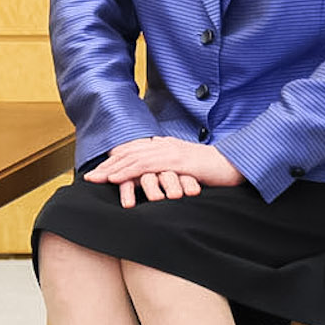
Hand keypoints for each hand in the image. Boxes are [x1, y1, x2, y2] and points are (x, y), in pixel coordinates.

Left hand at [84, 136, 244, 208]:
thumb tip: (156, 178)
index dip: (114, 161)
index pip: (134, 151)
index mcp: (165, 145)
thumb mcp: (186, 167)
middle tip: (89, 177)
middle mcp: (164, 146)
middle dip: (107, 166)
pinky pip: (147, 167)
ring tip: (96, 179)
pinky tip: (115, 179)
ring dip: (112, 170)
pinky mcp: (177, 162)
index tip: (98, 171)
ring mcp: (170, 153)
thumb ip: (170, 168)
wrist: (235, 165)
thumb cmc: (212, 169)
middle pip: (129, 154)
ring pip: (133, 159)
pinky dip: (128, 172)